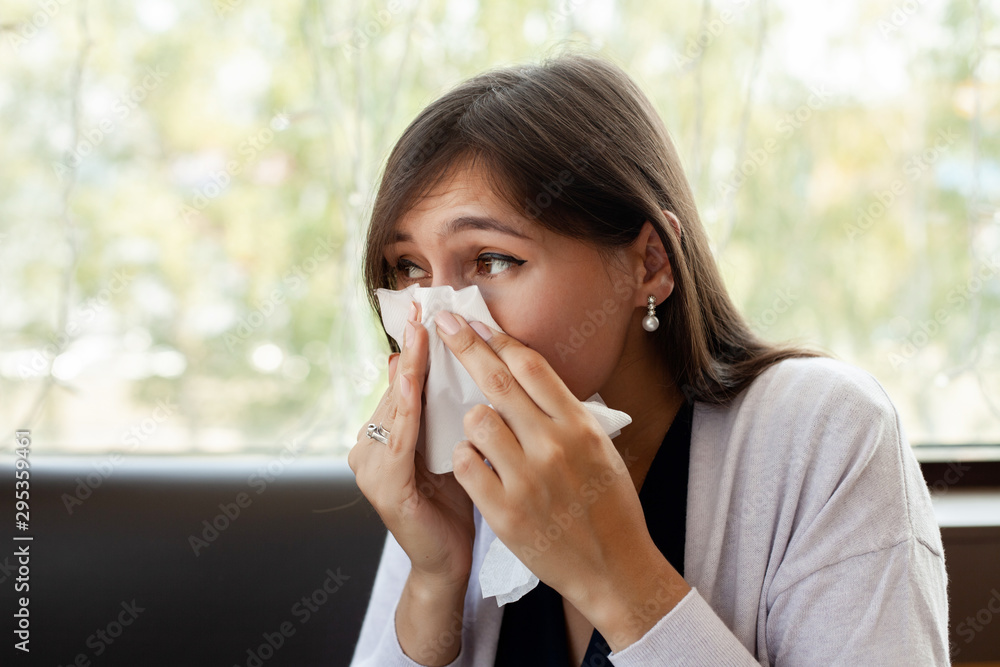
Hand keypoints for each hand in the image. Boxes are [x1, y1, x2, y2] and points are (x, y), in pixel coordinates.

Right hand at [348, 301, 474, 590]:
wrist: (448, 563)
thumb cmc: (456, 504)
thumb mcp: (453, 447)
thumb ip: (445, 411)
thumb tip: (450, 364)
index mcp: (386, 437)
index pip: (402, 384)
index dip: (414, 348)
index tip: (425, 309)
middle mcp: (369, 448)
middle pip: (397, 389)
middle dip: (412, 349)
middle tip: (423, 307)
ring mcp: (370, 468)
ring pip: (394, 407)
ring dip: (408, 369)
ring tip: (420, 333)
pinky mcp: (382, 487)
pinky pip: (398, 439)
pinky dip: (407, 407)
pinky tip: (414, 381)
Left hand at [432, 311, 675, 626]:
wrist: (614, 568)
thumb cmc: (608, 505)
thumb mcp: (599, 448)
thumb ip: (564, 411)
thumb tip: (526, 371)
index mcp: (579, 425)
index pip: (530, 365)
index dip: (498, 339)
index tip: (475, 322)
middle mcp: (553, 445)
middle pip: (496, 381)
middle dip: (464, 345)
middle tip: (443, 322)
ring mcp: (526, 479)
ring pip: (475, 421)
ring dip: (470, 419)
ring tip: (483, 433)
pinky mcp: (504, 512)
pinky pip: (465, 465)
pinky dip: (464, 458)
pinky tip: (476, 464)